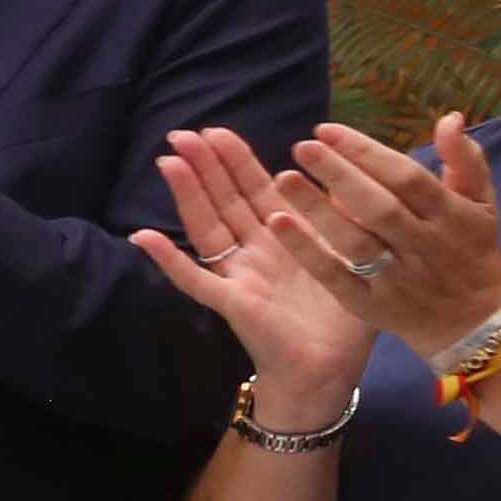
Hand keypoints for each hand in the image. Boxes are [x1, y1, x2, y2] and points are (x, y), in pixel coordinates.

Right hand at [143, 130, 379, 416]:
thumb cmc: (345, 318)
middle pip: (224, 200)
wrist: (332, 370)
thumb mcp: (356, 255)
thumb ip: (350, 217)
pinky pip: (194, 279)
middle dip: (204, 166)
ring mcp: (238, 276)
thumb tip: (350, 171)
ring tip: (167, 163)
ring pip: (206, 227)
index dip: (235, 161)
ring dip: (186, 195)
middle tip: (182, 132)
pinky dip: (168, 260)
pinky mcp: (232, 302)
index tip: (217, 130)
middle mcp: (255, 252)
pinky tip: (143, 238)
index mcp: (285, 237)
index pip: (255, 189)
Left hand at [257, 112, 500, 363]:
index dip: (367, 152)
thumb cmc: (471, 250)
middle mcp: (424, 247)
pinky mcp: (370, 305)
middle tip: (302, 146)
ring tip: (282, 177)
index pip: (407, 177)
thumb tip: (449, 118)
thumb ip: (465, 160)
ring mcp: (396, 279)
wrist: (472, 321)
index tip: (326, 131)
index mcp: (452, 216)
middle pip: (378, 206)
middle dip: (339, 174)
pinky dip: (307, 251)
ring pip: (354, 241)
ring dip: (316, 209)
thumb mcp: (482, 203)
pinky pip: (335, 277)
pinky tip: (278, 223)